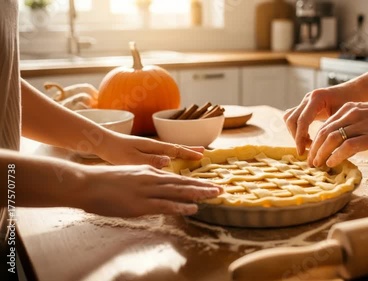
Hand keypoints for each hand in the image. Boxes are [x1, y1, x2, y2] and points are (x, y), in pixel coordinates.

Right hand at [75, 164, 221, 216]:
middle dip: (202, 186)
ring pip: (179, 191)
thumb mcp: (128, 175)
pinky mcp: (140, 203)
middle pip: (182, 182)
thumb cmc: (103, 181)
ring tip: (214, 195)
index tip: (206, 184)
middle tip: (219, 188)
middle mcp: (151, 178)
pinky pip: (165, 205)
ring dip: (198, 193)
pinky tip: (193, 208)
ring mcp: (147, 190)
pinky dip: (181, 207)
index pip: (175, 177)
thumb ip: (142, 180)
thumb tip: (153, 185)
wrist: (86, 182)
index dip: (192, 182)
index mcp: (148, 171)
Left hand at [96, 133, 204, 167]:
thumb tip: (168, 160)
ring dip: (182, 152)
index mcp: (152, 147)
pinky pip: (163, 153)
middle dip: (190, 150)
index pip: (175, 150)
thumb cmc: (115, 151)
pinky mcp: (143, 152)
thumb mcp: (132, 158)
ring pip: (170, 150)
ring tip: (193, 153)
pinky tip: (172, 160)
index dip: (189, 153)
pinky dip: (172, 155)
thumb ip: (150, 160)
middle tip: (204, 152)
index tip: (202, 156)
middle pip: (176, 148)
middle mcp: (153, 146)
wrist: (101, 143)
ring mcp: (148, 148)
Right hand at [284, 86, 352, 154]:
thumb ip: (332, 128)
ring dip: (295, 133)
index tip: (301, 153)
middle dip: (296, 137)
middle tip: (309, 148)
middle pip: (291, 120)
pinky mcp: (304, 106)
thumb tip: (324, 148)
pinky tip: (308, 137)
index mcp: (317, 98)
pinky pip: (293, 118)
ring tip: (309, 143)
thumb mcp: (344, 115)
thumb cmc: (352, 103)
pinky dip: (297, 129)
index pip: (302, 121)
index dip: (299, 139)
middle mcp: (308, 98)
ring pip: (289, 119)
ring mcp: (305, 101)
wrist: (353, 91)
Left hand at [308, 95, 367, 167]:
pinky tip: (332, 163)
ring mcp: (361, 125)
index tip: (312, 153)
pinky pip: (346, 146)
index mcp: (349, 109)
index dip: (315, 141)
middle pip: (323, 133)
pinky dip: (336, 156)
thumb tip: (342, 143)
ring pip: (331, 139)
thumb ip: (353, 125)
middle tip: (311, 162)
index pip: (324, 126)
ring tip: (318, 164)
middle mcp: (351, 114)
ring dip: (321, 154)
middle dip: (314, 149)